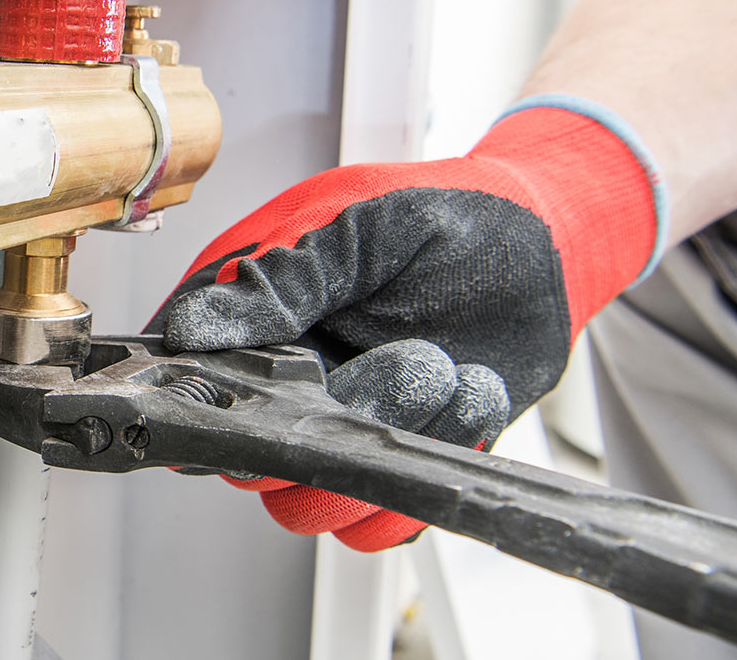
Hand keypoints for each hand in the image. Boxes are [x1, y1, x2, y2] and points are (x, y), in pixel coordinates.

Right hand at [150, 100, 662, 549]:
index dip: (205, 397)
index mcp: (252, 319)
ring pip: (310, 504)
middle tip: (361, 368)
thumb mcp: (359, 225)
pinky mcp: (401, 461)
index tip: (266, 374)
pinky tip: (470, 389)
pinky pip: (384, 521)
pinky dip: (434, 459)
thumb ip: (278, 279)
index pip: (187, 380)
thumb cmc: (447, 215)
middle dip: (305, 430)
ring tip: (435, 365)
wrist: (549, 244)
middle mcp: (287, 384)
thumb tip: (189, 327)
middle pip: (243, 462)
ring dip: (379, 442)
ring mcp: (343, 428)